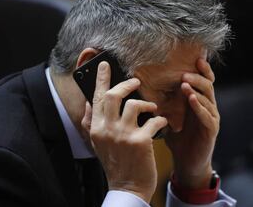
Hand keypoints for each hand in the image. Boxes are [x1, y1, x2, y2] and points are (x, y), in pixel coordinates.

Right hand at [80, 61, 167, 202]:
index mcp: (96, 128)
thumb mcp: (98, 144)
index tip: (104, 64)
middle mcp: (107, 130)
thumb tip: (90, 101)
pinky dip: (160, 120)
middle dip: (126, 84)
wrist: (128, 188)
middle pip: (113, 95)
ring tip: (152, 109)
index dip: (101, 79)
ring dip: (147, 104)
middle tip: (136, 81)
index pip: (96, 98)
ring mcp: (123, 136)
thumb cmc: (116, 163)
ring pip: (134, 104)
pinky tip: (162, 123)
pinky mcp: (141, 142)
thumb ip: (92, 122)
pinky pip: (153, 120)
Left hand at [165, 58, 218, 188]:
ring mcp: (212, 118)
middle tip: (184, 73)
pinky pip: (207, 116)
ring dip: (196, 90)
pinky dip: (199, 107)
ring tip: (185, 83)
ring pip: (208, 99)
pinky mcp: (211, 130)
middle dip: (197, 77)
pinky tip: (192, 99)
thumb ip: (165, 103)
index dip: (202, 70)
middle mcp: (208, 107)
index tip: (195, 58)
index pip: (204, 81)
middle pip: (208, 86)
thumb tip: (147, 87)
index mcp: (199, 101)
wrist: (188, 163)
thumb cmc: (179, 138)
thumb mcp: (170, 117)